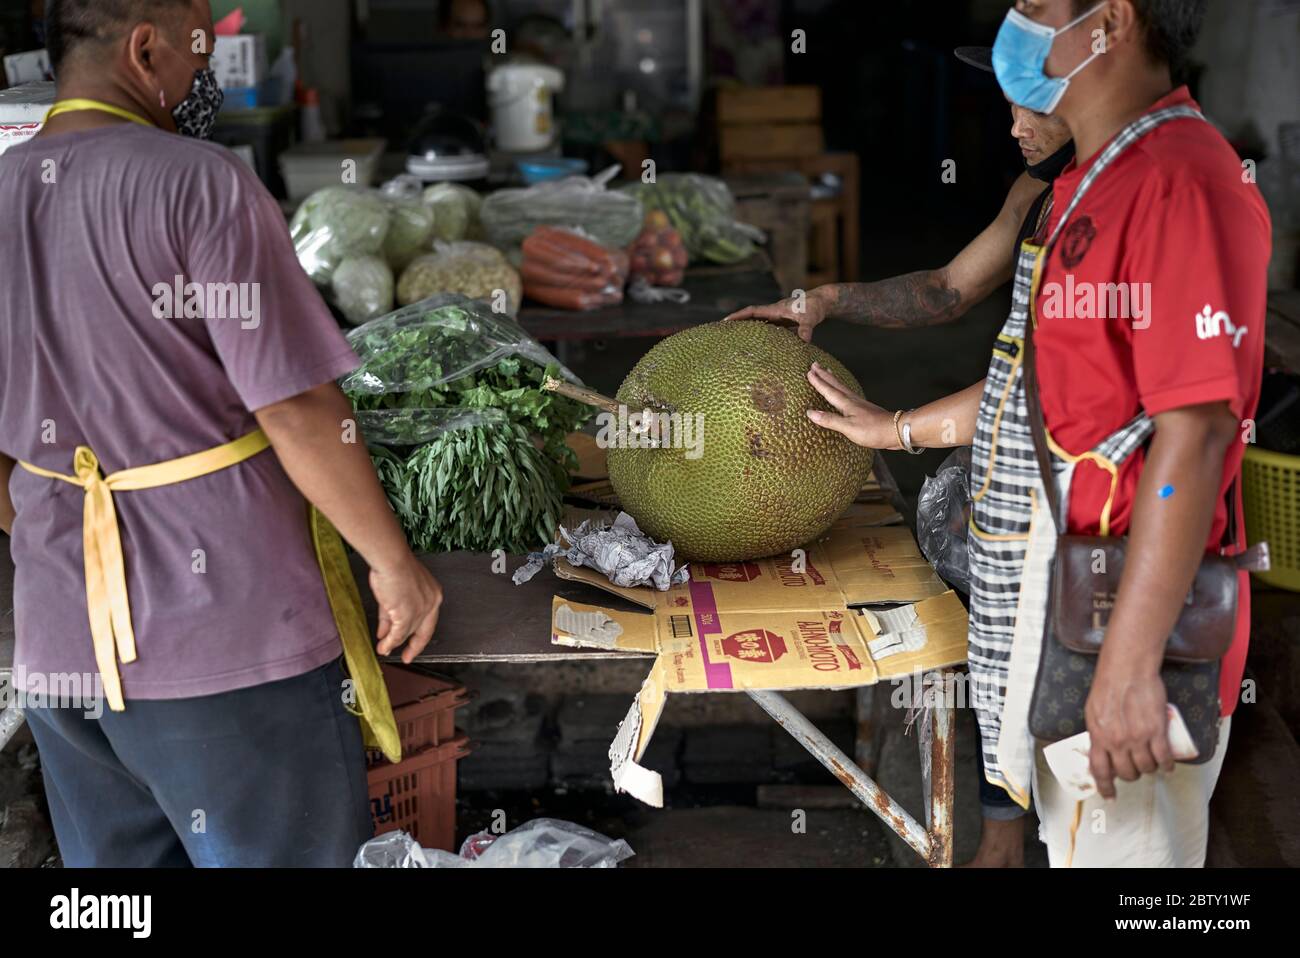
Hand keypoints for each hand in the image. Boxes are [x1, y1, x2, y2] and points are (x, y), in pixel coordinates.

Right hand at [369, 554, 443, 663]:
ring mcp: (420, 610)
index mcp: (434, 594)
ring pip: (407, 632)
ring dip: (394, 643)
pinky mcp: (407, 615)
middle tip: (407, 656)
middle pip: (421, 629)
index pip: (429, 620)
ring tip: (384, 650)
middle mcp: (431, 603)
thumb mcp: (395, 591)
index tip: (414, 643)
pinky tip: (384, 646)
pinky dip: (390, 641)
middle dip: (411, 644)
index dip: (419, 633)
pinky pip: (398, 633)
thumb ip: (391, 613)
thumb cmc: (393, 566)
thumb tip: (385, 632)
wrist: (391, 559)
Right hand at [723, 288, 830, 341]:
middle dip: (737, 322)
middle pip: (751, 317)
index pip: (753, 312)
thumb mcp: (810, 319)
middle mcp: (774, 312)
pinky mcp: (784, 321)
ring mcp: (778, 317)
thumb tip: (803, 343)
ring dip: (747, 328)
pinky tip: (756, 343)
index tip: (725, 321)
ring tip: (734, 338)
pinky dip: (760, 333)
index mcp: (775, 309)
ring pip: (758, 322)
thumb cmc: (815, 307)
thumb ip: (805, 331)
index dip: (739, 316)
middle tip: (722, 331)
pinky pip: (768, 327)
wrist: (823, 301)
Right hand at [805, 362, 897, 448]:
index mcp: (847, 404)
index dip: (818, 382)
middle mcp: (852, 400)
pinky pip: (849, 394)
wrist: (896, 430)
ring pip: (842, 387)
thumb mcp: (848, 428)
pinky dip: (842, 389)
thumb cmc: (872, 431)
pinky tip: (844, 392)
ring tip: (828, 372)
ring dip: (833, 379)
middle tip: (815, 364)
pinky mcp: (864, 409)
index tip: (809, 372)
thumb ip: (829, 420)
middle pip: (835, 384)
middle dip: (824, 375)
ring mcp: (859, 404)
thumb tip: (810, 413)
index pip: (829, 390)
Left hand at [1084, 666, 1173, 799]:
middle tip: (1136, 768)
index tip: (1110, 796)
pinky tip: (1168, 766)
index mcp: (1098, 737)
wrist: (1127, 669)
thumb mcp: (1093, 712)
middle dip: (1132, 775)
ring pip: (1147, 768)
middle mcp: (1117, 742)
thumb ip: (1098, 732)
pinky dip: (1167, 766)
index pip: (1100, 770)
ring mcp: (1138, 738)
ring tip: (1152, 764)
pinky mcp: (1157, 732)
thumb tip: (1101, 747)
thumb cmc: (1108, 686)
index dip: (1105, 787)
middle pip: (1127, 773)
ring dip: (1150, 770)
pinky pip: (1164, 759)